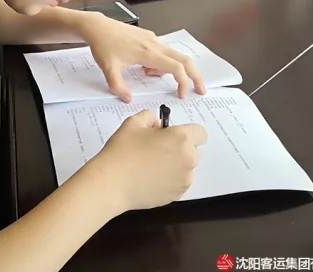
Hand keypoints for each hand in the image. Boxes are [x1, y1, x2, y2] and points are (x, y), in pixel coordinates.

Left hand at [79, 14, 205, 100]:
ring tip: (147, 75)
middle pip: (184, 59)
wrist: (97, 27)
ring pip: (173, 56)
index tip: (181, 94)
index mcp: (148, 52)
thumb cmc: (103, 45)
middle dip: (194, 75)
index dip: (183, 82)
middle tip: (200, 90)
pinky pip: (163, 52)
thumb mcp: (108, 69)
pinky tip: (144, 67)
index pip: (175, 68)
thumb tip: (128, 99)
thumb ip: (118, 86)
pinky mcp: (149, 38)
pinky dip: (162, 63)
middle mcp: (154, 44)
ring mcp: (153, 39)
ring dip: (170, 69)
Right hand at [91, 109, 206, 210]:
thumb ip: (149, 117)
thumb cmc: (123, 150)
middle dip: (179, 149)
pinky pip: (178, 183)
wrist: (112, 183)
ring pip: (185, 168)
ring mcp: (184, 179)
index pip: (200, 132)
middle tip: (156, 150)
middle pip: (193, 151)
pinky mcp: (177, 195)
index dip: (187, 132)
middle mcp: (188, 159)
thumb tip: (157, 125)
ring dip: (174, 165)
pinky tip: (149, 179)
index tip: (171, 135)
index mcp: (181, 138)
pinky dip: (169, 180)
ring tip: (150, 167)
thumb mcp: (133, 123)